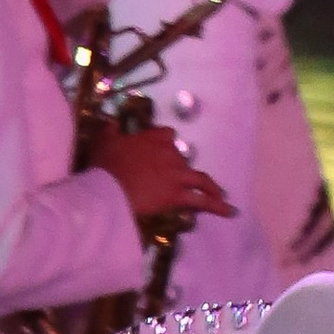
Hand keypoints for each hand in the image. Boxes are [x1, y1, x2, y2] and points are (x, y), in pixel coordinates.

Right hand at [86, 120, 236, 242]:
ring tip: (220, 195)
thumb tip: (111, 123)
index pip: (168, 135)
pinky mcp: (177, 194)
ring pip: (200, 179)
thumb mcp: (104, 141)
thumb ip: (110, 130)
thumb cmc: (104, 165)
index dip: (166, 144)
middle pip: (182, 159)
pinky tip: (229, 211)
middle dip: (180, 170)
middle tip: (176, 183)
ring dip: (211, 187)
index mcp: (154, 137)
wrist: (106, 188)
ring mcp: (176, 173)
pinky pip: (202, 200)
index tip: (162, 151)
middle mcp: (170, 152)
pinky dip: (216, 206)